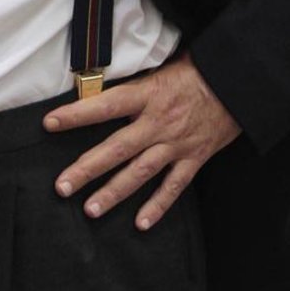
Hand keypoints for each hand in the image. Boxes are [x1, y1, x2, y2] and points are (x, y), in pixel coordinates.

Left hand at [43, 53, 238, 230]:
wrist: (240, 83)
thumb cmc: (198, 70)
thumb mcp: (163, 67)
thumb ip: (135, 83)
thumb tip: (99, 88)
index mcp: (148, 94)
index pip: (105, 105)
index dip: (77, 114)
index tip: (49, 123)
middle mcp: (159, 123)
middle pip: (117, 148)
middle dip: (87, 168)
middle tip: (62, 186)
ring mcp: (176, 144)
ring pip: (141, 173)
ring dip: (114, 193)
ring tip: (90, 209)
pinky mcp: (194, 159)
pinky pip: (174, 187)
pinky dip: (158, 206)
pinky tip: (141, 224)